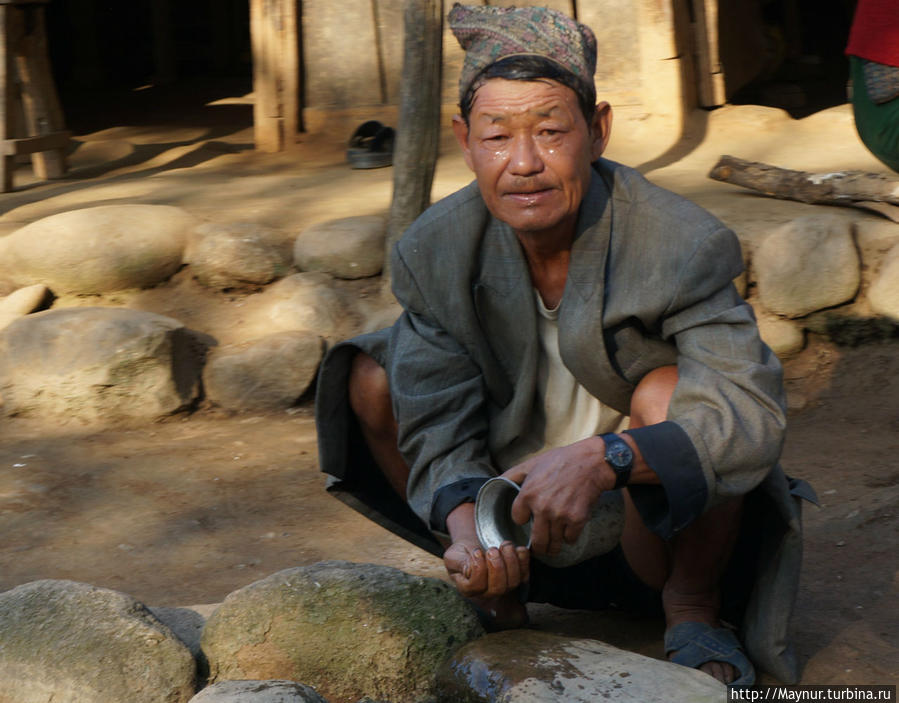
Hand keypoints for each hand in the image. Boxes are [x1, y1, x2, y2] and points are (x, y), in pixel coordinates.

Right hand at [443, 539, 529, 597]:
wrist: (474, 548)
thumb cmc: (462, 554)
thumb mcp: (454, 556)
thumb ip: (459, 563)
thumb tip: (470, 569)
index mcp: (468, 589)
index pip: (476, 586)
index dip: (478, 569)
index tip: (477, 552)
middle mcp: (487, 592)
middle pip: (497, 588)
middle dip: (497, 567)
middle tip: (492, 550)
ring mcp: (503, 587)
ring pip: (513, 582)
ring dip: (511, 562)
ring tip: (505, 545)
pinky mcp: (516, 578)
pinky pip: (524, 574)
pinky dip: (524, 561)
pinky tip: (518, 549)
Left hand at [501, 437, 611, 556]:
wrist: (591, 462)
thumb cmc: (561, 461)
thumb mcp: (531, 464)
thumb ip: (512, 475)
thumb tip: (496, 482)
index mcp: (528, 494)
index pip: (518, 519)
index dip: (523, 518)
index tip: (528, 518)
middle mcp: (542, 507)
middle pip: (537, 542)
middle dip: (539, 546)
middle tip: (541, 546)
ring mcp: (560, 515)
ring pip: (554, 544)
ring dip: (554, 545)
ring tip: (554, 543)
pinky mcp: (577, 520)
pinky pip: (570, 539)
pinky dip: (570, 537)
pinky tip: (569, 530)